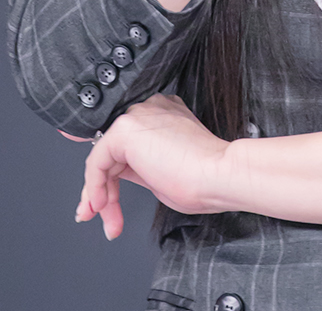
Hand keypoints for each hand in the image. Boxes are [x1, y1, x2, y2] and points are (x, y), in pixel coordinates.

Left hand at [70, 94, 228, 239]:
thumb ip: (139, 165)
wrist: (217, 175)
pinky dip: (95, 185)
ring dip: (99, 193)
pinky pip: (98, 160)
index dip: (114, 175)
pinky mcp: (126, 128)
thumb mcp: (163, 171)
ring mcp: (139, 116)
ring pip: (103, 156)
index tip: (106, 202)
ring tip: (108, 220)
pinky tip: (103, 205)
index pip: (128, 143)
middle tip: (104, 216)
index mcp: (165, 114)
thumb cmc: (203, 179)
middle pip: (113, 150)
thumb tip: (116, 177)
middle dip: (105, 188)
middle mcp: (150, 109)